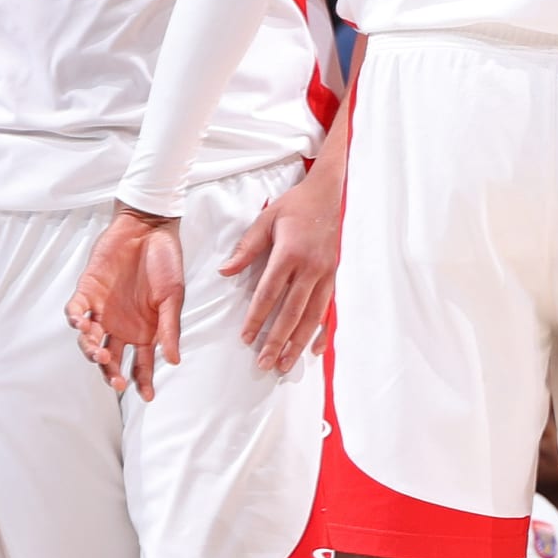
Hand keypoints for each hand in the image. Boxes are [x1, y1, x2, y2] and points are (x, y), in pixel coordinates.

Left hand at [66, 208, 183, 399]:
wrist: (148, 228)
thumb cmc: (166, 261)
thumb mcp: (173, 297)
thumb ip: (169, 328)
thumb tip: (174, 360)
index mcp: (145, 330)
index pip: (141, 364)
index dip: (142, 382)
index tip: (146, 396)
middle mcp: (122, 326)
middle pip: (112, 360)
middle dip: (112, 374)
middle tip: (116, 381)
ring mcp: (103, 311)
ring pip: (90, 341)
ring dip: (92, 351)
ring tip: (99, 352)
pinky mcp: (87, 292)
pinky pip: (76, 312)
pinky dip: (76, 321)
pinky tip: (83, 324)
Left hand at [221, 167, 340, 371]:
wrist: (328, 194)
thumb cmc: (294, 206)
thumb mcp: (265, 219)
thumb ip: (246, 248)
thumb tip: (225, 272)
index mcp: (290, 253)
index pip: (270, 293)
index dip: (258, 318)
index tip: (246, 338)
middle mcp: (310, 268)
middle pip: (292, 312)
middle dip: (277, 340)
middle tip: (265, 363)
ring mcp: (325, 274)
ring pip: (312, 316)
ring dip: (298, 343)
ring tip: (286, 363)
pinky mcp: (333, 277)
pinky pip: (329, 309)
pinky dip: (323, 332)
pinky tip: (316, 350)